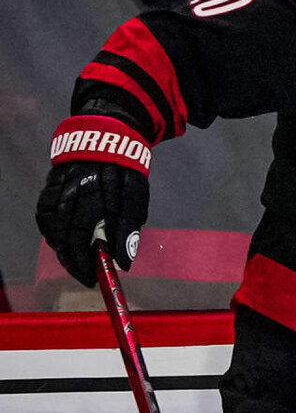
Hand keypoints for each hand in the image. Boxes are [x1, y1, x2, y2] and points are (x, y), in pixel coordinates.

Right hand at [35, 116, 150, 285]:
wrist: (109, 134)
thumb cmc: (126, 170)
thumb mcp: (135, 198)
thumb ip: (128, 229)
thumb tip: (124, 261)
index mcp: (94, 196)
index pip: (81, 238)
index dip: (83, 262)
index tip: (91, 279)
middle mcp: (70, 194)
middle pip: (63, 236)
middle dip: (72, 259)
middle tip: (84, 273)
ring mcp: (57, 188)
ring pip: (50, 226)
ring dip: (61, 246)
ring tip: (75, 258)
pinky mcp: (49, 184)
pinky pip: (43, 212)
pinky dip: (50, 229)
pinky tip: (61, 238)